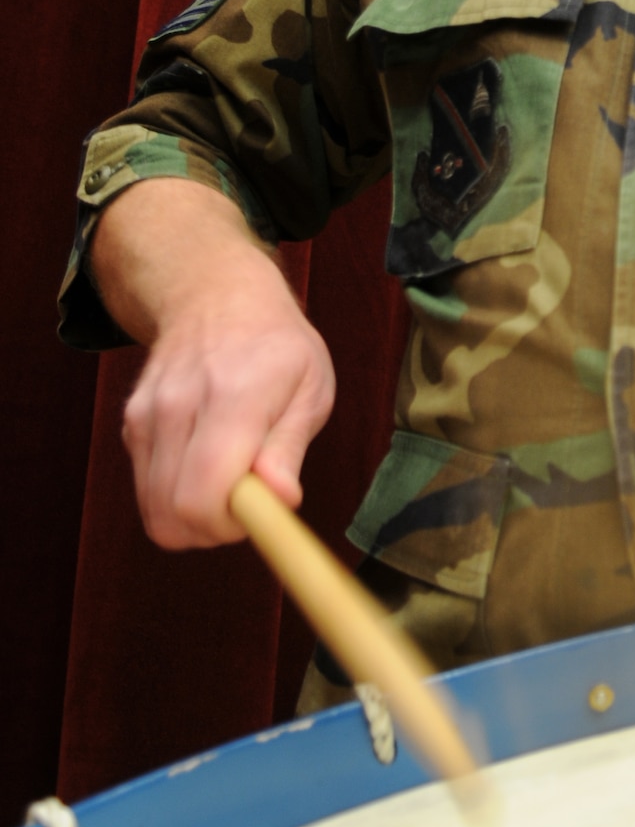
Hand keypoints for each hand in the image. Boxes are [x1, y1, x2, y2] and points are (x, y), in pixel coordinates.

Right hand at [93, 179, 335, 546]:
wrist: (216, 297)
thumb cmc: (277, 347)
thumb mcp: (311, 389)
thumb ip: (290, 447)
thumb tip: (281, 499)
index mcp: (233, 397)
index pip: (205, 493)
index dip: (231, 525)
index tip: (263, 511)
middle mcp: (179, 406)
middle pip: (173, 512)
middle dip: (216, 529)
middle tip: (251, 503)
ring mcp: (147, 415)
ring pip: (154, 508)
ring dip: (194, 516)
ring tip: (232, 482)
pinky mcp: (131, 425)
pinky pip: (147, 489)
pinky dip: (176, 496)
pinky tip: (206, 464)